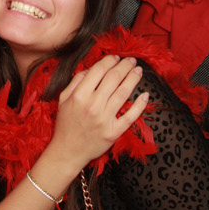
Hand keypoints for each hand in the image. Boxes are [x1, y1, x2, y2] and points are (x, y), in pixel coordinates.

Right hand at [50, 54, 149, 170]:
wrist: (67, 152)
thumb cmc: (66, 125)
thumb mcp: (63, 100)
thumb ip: (75, 82)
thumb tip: (91, 69)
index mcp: (79, 96)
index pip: (98, 71)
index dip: (110, 61)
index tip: (116, 57)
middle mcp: (92, 106)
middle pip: (113, 78)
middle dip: (125, 66)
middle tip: (131, 61)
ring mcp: (104, 120)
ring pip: (123, 93)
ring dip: (133, 79)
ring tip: (138, 71)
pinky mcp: (113, 132)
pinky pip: (130, 116)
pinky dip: (139, 105)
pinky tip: (145, 95)